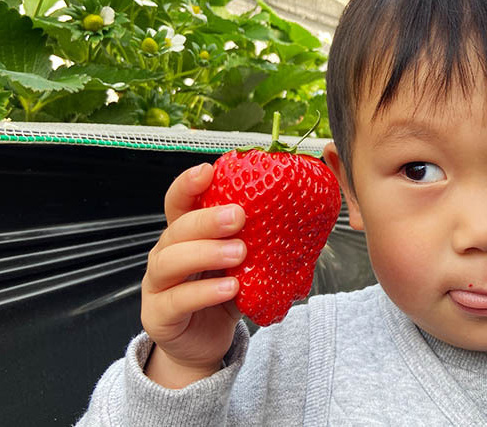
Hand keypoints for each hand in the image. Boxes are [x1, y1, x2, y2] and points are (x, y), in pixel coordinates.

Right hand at [140, 163, 246, 387]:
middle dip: (207, 219)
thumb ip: (258, 242)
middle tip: (238, 215)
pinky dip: (204, 292)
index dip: (188, 185)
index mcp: (185, 235)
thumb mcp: (243, 264)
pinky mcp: (158, 315)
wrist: (205, 343)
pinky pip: (178, 299)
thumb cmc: (224, 294)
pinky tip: (231, 287)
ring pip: (171, 261)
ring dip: (207, 252)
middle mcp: (166, 254)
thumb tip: (301, 217)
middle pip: (177, 228)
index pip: (179, 202)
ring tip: (240, 253)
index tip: (209, 170)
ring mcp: (158, 284)